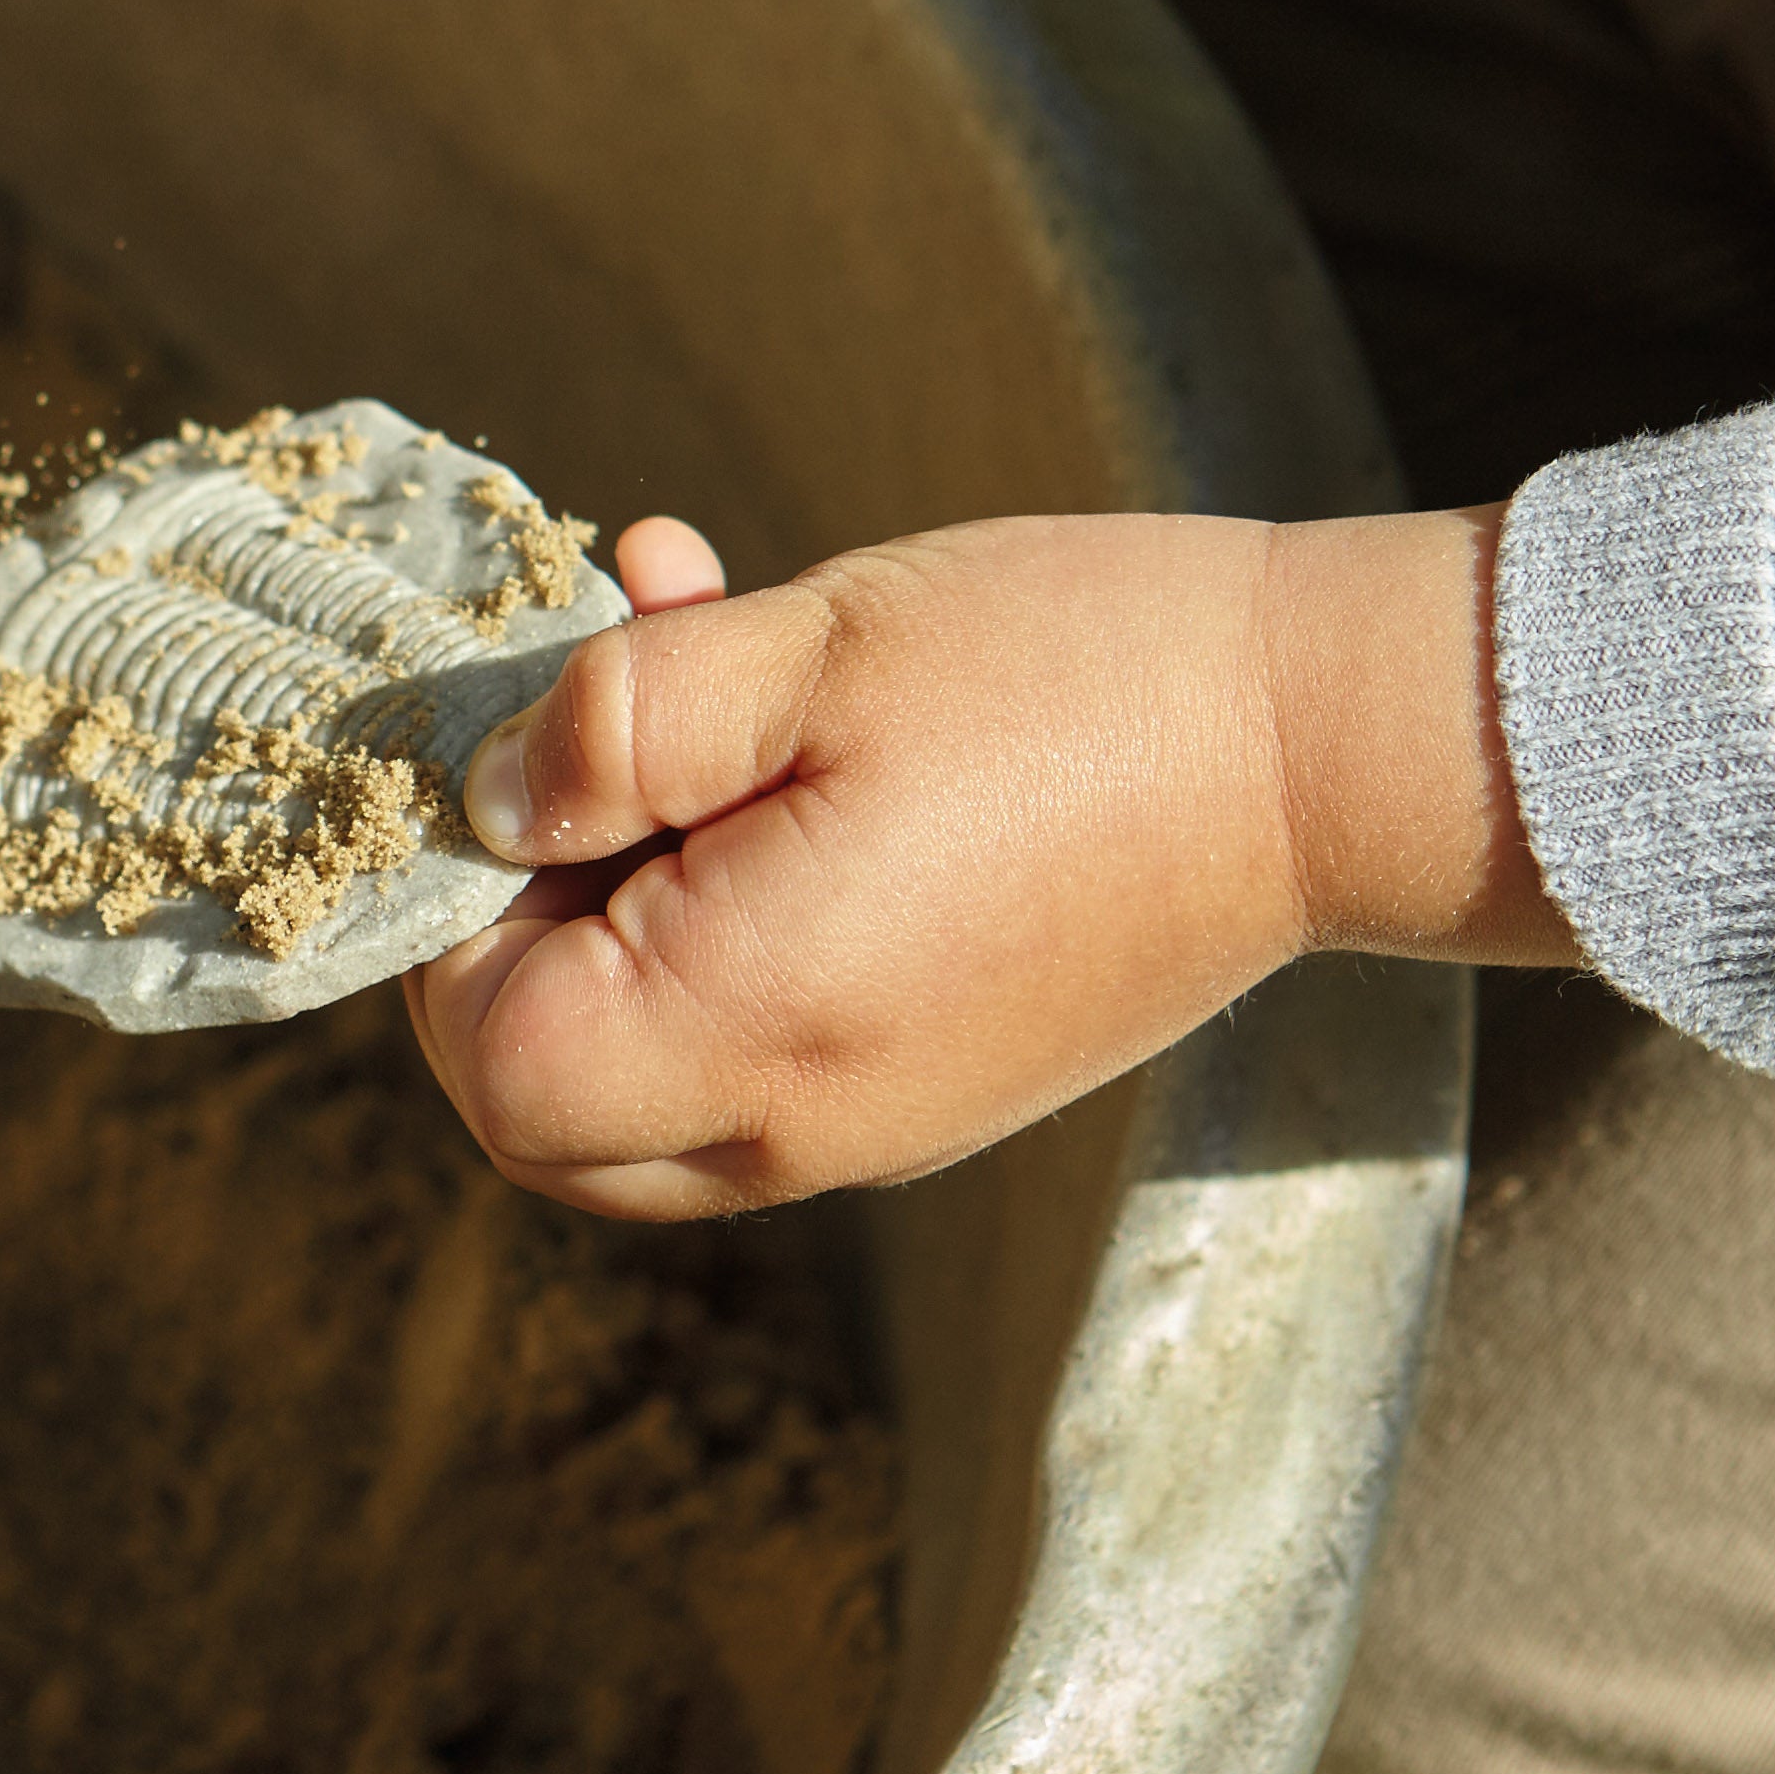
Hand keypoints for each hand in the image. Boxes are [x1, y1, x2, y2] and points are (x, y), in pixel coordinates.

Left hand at [407, 502, 1576, 1219]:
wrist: (1327, 747)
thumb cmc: (1074, 674)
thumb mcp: (808, 647)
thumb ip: (609, 728)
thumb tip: (479, 803)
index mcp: (751, 1028)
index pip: (488, 1060)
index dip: (447, 918)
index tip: (506, 759)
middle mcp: (805, 1123)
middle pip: (546, 1114)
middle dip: (508, 934)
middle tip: (572, 744)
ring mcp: (880, 1125)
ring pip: (644, 1089)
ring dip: (614, 905)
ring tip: (683, 672)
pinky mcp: (940, 1084)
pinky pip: (761, 1052)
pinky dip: (717, 923)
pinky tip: (782, 736)